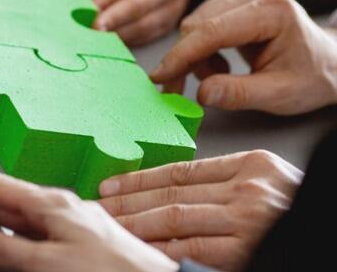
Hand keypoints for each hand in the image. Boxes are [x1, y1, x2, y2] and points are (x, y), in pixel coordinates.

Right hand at [0, 159, 177, 271]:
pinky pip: (42, 228)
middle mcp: (64, 208)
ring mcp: (75, 223)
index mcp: (53, 205)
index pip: (2, 186)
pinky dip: (20, 229)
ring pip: (27, 216)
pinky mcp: (84, 240)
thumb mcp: (48, 263)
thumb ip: (9, 249)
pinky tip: (15, 236)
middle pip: (11, 200)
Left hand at [89, 0, 191, 44]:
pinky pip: (145, 34)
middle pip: (138, 3)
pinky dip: (124, 37)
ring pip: (143, 23)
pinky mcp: (168, 21)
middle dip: (113, 16)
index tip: (89, 3)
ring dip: (117, 30)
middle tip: (91, 26)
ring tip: (94, 34)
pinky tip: (105, 40)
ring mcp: (173, 3)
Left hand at [99, 150, 301, 270]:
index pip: (180, 170)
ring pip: (174, 218)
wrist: (323, 231)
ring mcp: (247, 220)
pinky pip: (190, 248)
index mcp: (250, 165)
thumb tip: (166, 191)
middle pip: (171, 194)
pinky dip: (161, 249)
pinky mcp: (245, 249)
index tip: (111, 184)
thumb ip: (222, 183)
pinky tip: (138, 248)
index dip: (140, 178)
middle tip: (98, 207)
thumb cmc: (293, 210)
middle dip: (128, 202)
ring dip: (135, 224)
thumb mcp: (264, 183)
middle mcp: (247, 188)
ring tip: (109, 226)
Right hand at [150, 0, 336, 114]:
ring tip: (221, 76)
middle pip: (198, 25)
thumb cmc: (310, 78)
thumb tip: (201, 93)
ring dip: (196, 57)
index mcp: (273, 10)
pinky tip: (223, 62)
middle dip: (187, 62)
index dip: (182, 56)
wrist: (328, 62)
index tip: (159, 78)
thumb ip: (238, 95)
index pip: (213, 31)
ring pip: (194, 24)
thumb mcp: (278, 95)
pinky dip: (202, 48)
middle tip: (183, 92)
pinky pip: (200, 22)